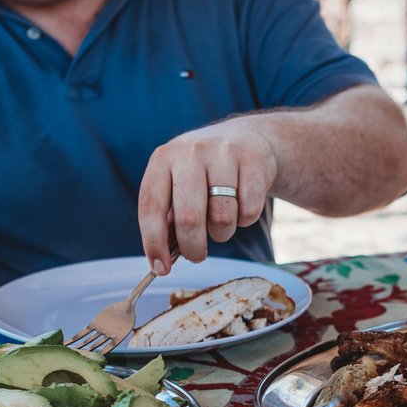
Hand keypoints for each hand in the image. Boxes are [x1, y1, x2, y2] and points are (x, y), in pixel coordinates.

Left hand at [136, 119, 275, 273]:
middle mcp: (191, 152)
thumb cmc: (203, 172)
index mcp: (163, 159)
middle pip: (189, 218)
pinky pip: (249, 212)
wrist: (245, 137)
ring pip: (222, 218)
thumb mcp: (177, 183)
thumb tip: (162, 261)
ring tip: (221, 221)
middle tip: (197, 255)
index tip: (160, 269)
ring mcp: (224, 153)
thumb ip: (169, 218)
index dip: (154, 243)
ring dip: (222, 233)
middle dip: (193, 248)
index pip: (152, 208)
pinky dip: (245, 220)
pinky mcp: (254, 160)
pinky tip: (241, 205)